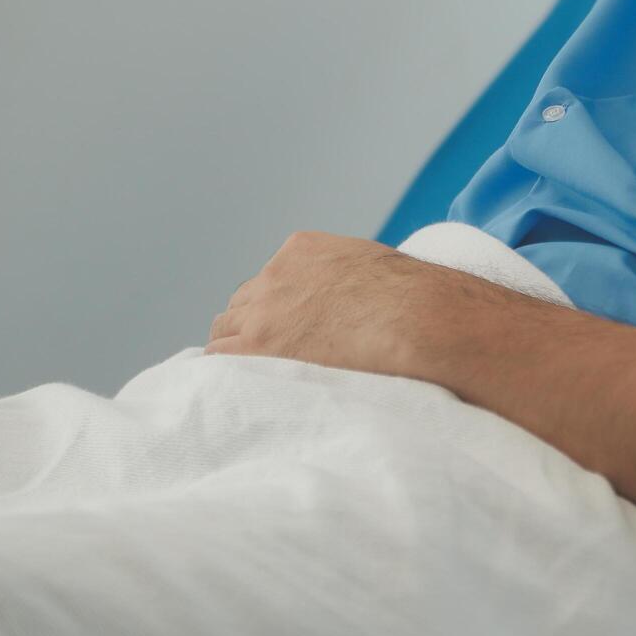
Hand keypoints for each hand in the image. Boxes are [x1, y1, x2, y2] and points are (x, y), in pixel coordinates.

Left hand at [205, 230, 446, 379]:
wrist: (414, 319)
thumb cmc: (414, 303)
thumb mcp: (375, 269)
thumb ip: (348, 280)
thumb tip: (355, 307)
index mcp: (302, 249)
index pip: (270, 281)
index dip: (276, 309)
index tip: (288, 329)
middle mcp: (275, 274)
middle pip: (242, 305)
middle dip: (253, 328)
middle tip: (271, 358)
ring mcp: (263, 309)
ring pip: (225, 332)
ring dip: (239, 351)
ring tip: (258, 378)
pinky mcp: (258, 344)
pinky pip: (221, 357)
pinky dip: (230, 370)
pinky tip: (243, 387)